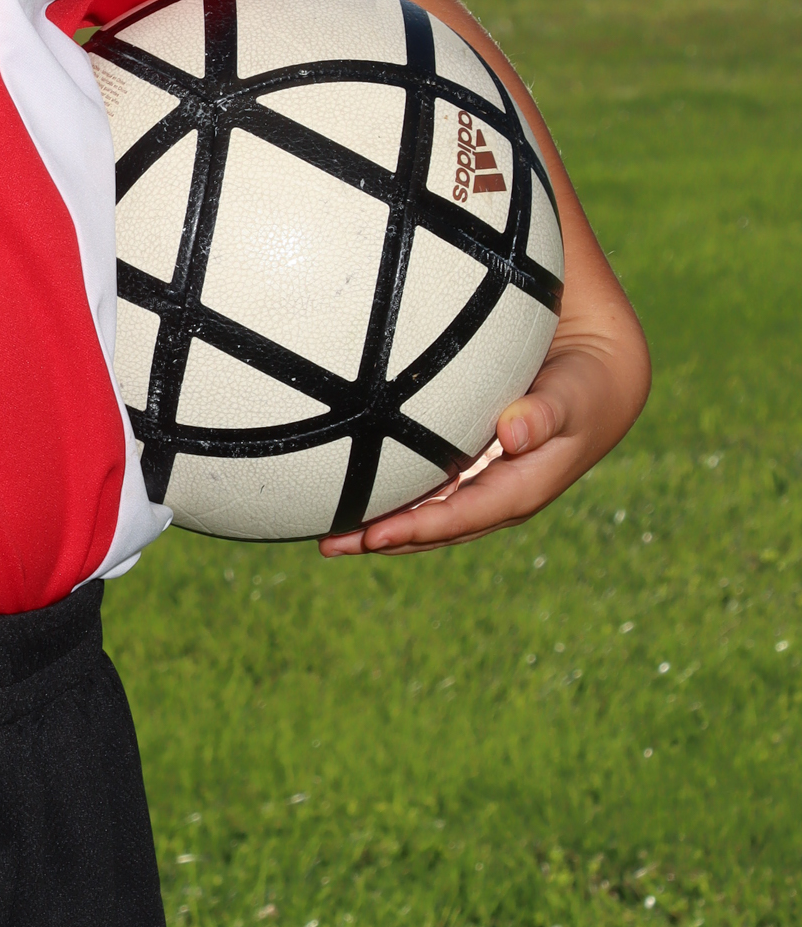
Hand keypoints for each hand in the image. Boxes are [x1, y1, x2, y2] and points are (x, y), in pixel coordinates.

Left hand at [319, 0, 652, 558]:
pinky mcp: (455, 418)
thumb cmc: (461, 127)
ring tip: (341, 534)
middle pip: (527, 469)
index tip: (506, 427)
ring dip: (417, 519)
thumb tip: (370, 43)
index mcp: (596, 327)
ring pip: (471, 485)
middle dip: (464, 507)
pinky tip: (302, 501)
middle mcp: (562, 377)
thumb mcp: (469, 110)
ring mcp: (508, 405)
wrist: (431, 157)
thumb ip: (448, 101)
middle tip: (391, 524)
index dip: (554, 425)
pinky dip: (381, 491)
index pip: (592, 397)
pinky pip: (424, 465)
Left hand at [320, 268, 649, 556]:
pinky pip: (425, 491)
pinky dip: (391, 498)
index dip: (420, 528)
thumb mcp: (573, 395)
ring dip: (380, 527)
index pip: (463, 516)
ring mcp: (481, 485)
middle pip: (435, 528)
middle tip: (331, 544)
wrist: (598, 382)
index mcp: (521, 489)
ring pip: (425, 514)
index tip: (375, 535)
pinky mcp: (469, 468)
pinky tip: (350, 496)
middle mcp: (496, 495)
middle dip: (385, 539)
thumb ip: (546, 412)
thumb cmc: (584, 385)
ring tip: (328, 535)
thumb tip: (516, 431)